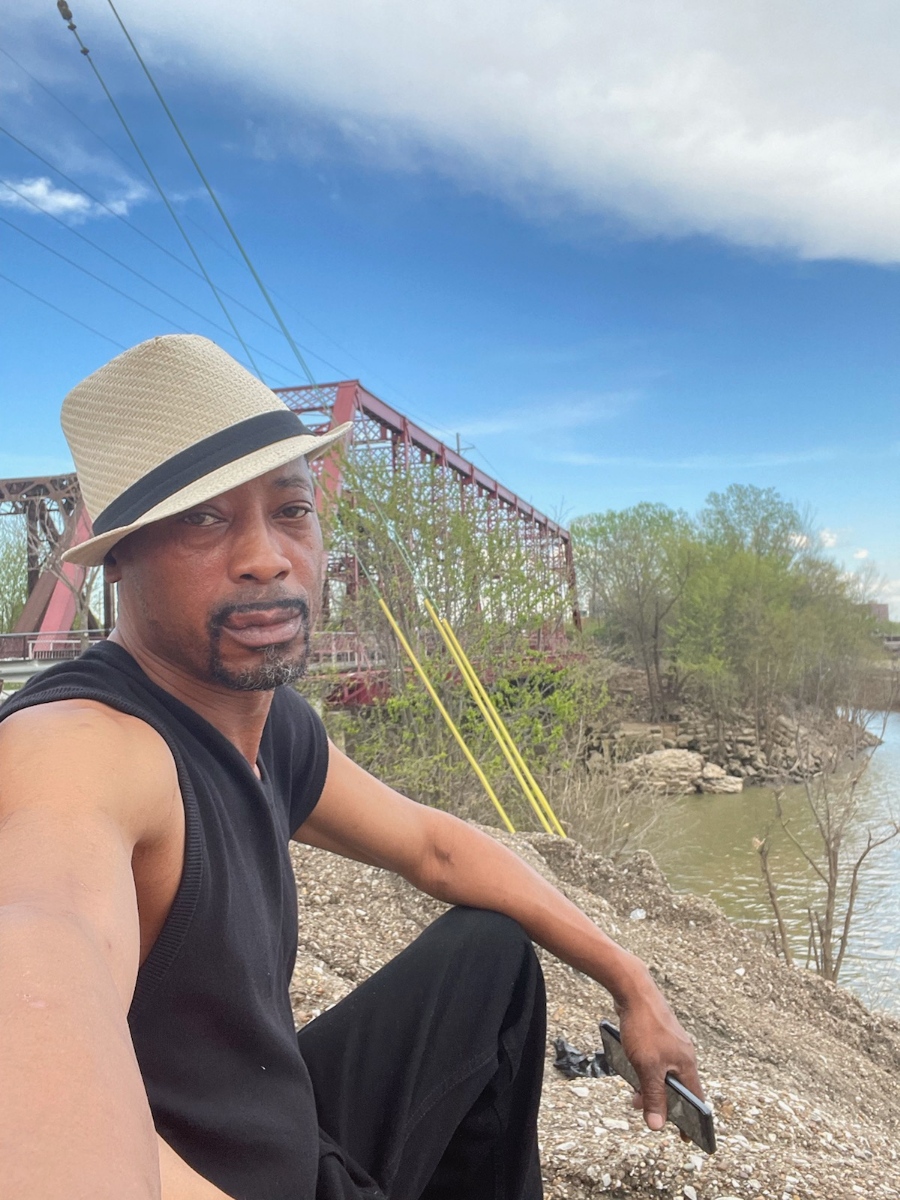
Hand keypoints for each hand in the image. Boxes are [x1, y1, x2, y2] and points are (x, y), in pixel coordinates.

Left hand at [614, 969, 702, 1132]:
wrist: (633, 989)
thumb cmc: (643, 1026)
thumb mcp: (647, 1067)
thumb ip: (653, 1097)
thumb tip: (658, 1126)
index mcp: (687, 1063)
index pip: (695, 1098)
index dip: (691, 1120)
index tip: (687, 1139)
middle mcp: (683, 1053)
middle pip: (677, 1087)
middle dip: (661, 1103)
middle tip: (644, 1111)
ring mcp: (671, 1042)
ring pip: (664, 1073)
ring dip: (650, 1086)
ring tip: (633, 1094)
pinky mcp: (658, 1034)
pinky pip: (655, 1060)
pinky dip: (646, 1070)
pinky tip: (632, 1070)